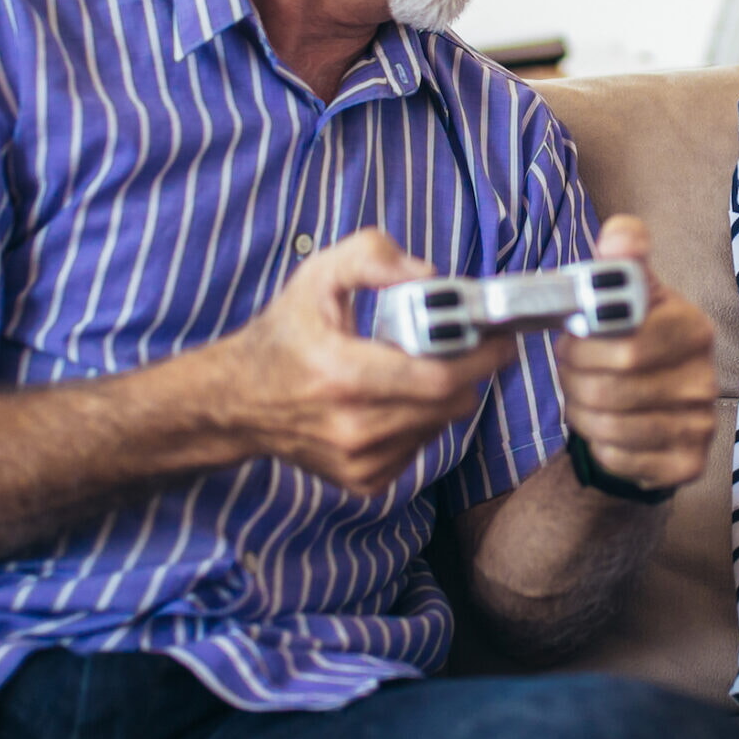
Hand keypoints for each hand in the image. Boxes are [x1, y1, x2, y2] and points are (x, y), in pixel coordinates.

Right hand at [208, 229, 513, 496]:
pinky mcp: (362, 480)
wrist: (237, 401)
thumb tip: (428, 276)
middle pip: (449, 405)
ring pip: (439, 427)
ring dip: (445, 397)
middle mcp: (352, 426)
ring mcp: (357, 460)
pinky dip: (422, 422)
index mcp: (342, 374)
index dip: (481, 358)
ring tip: (423, 367)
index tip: (502, 339)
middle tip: (471, 346)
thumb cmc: (283, 335)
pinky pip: (419, 449)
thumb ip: (371, 257)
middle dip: (469, 373)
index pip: (438, 378)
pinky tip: (398, 399)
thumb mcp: (317, 277)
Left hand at [555, 216, 718, 493]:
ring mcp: (701, 425)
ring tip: (582, 395)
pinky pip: (621, 459)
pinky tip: (604, 427)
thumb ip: (622, 257)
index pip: (629, 346)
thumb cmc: (634, 339)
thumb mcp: (629, 293)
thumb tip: (619, 235)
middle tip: (569, 370)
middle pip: (613, 389)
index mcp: (692, 328)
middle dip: (574, 380)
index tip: (570, 340)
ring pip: (611, 427)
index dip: (584, 348)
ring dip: (580, 411)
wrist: (653, 402)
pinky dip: (599, 444)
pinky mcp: (688, 463)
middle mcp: (705, 378)